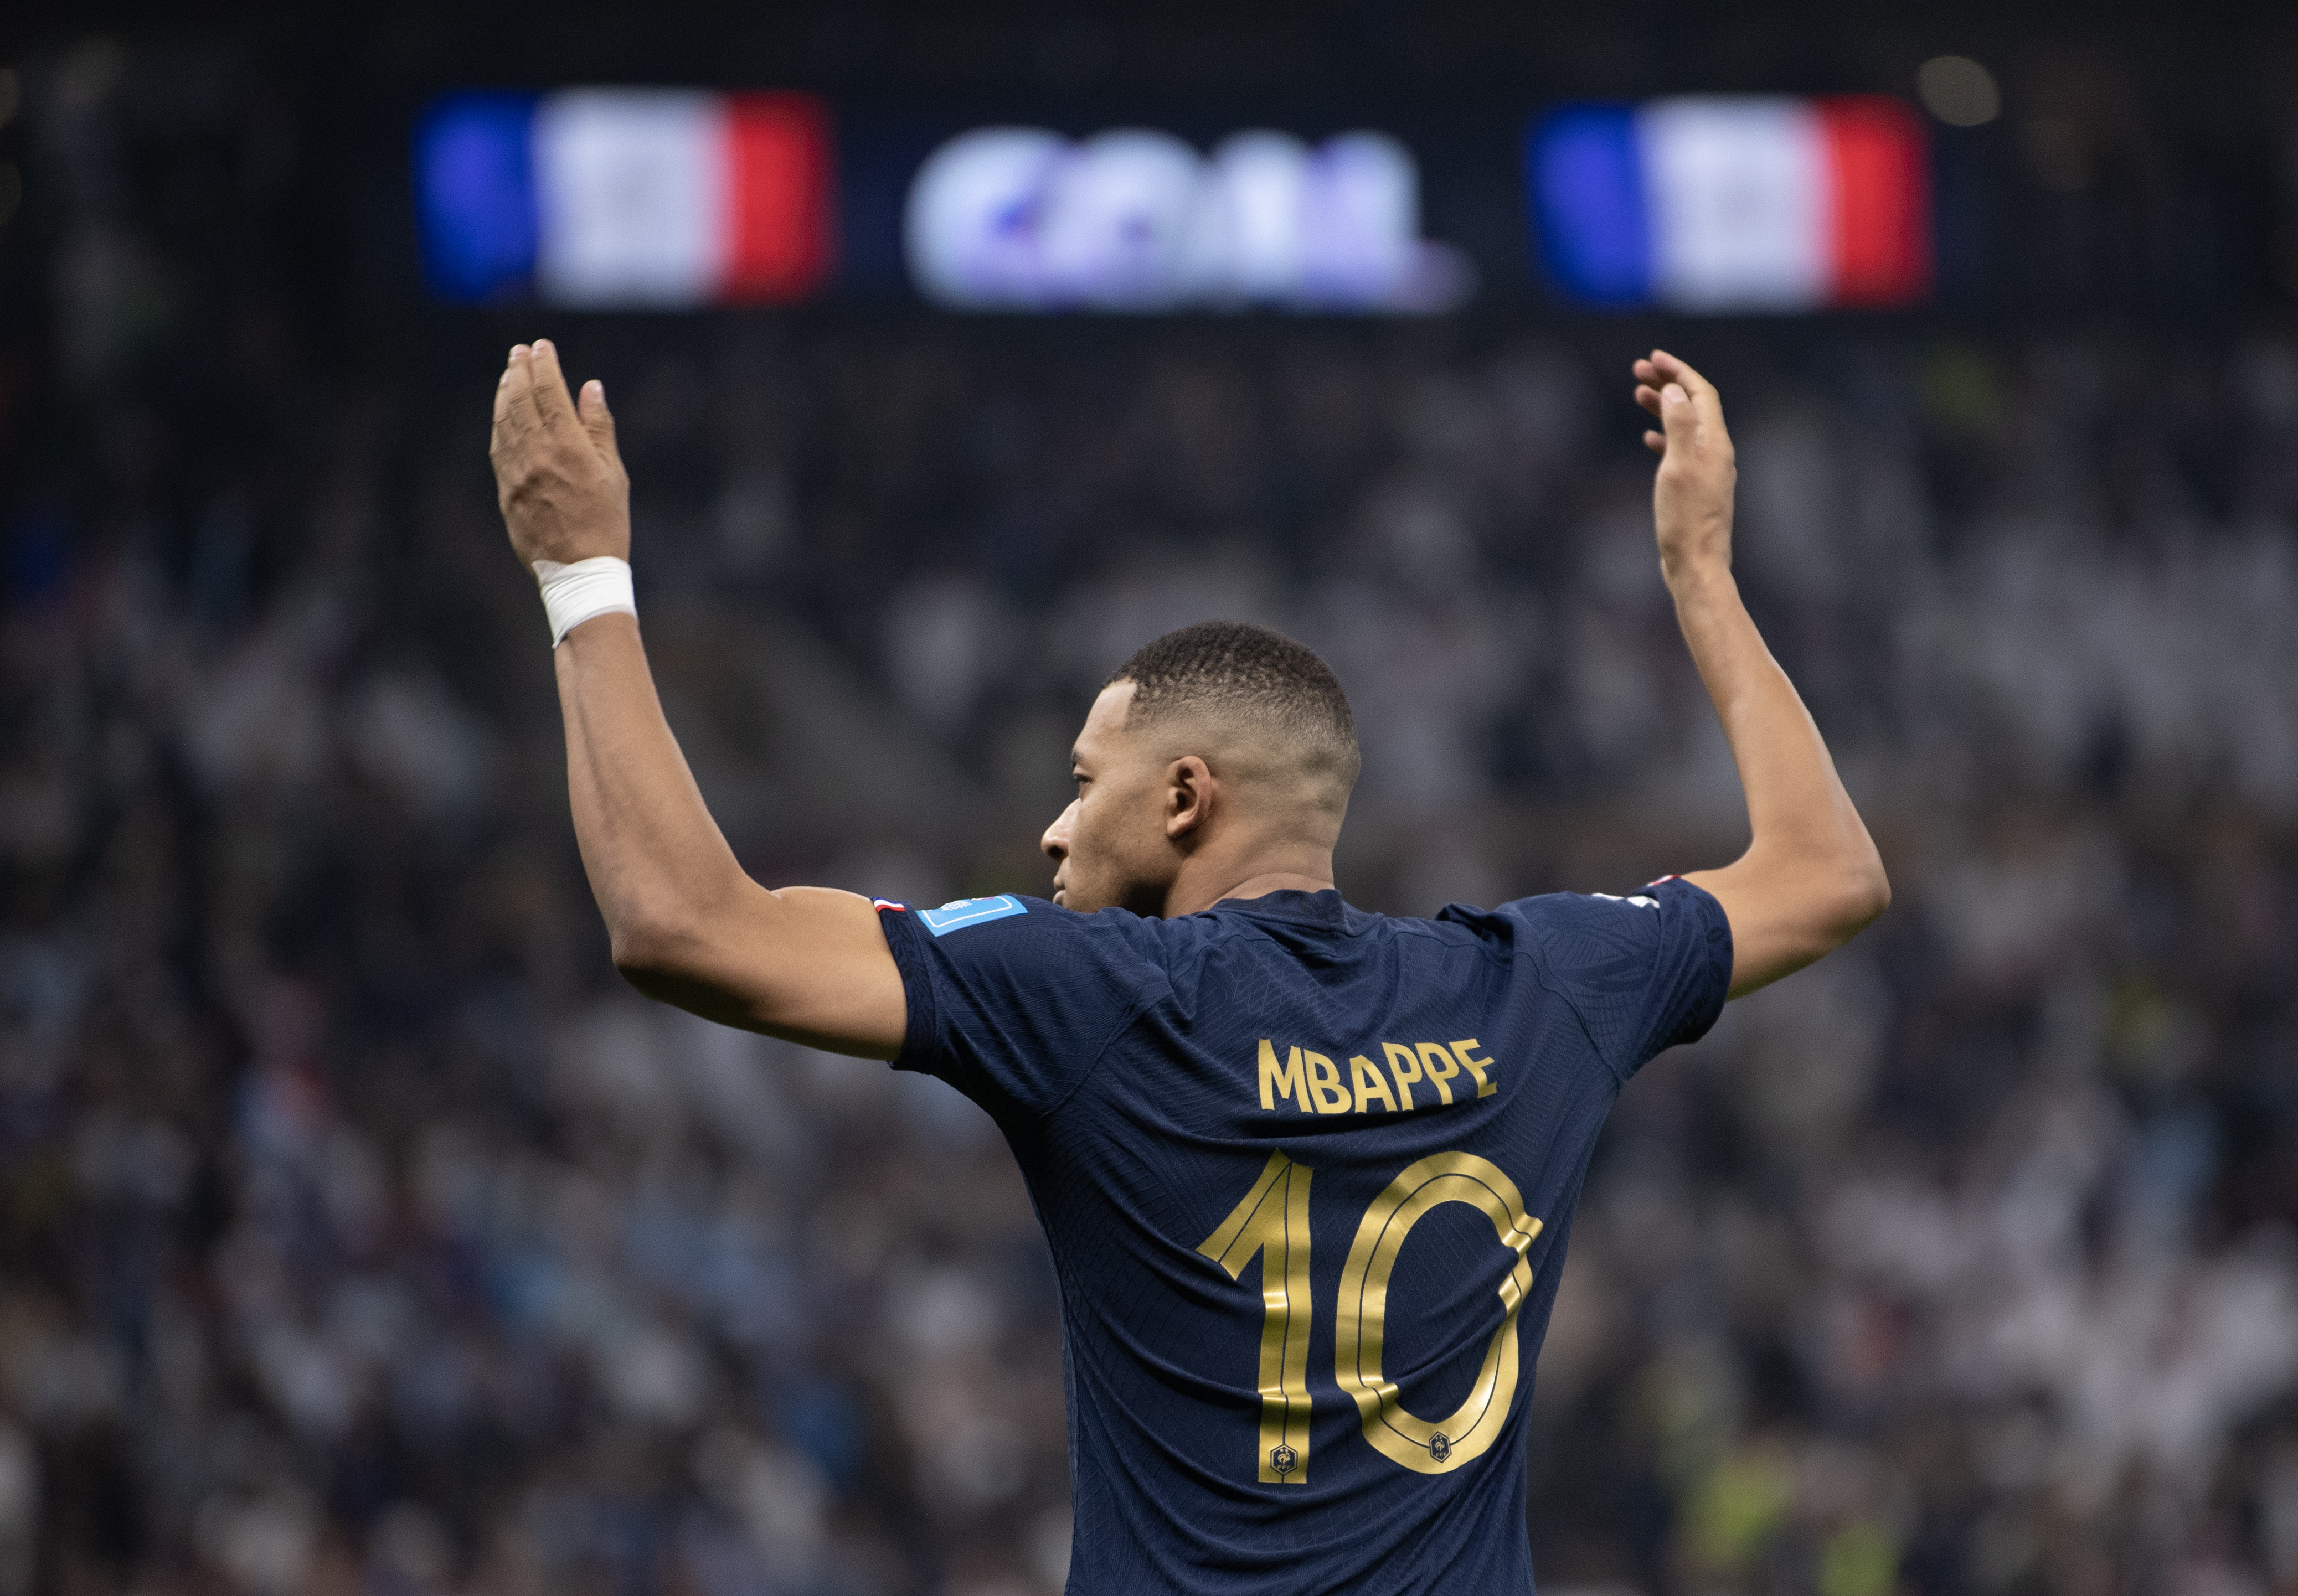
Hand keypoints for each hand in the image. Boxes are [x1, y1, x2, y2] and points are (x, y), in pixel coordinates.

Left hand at [489, 340, 630, 568]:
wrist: (579, 571)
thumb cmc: (607, 523)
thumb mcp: (614, 474)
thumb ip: (599, 428)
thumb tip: (590, 388)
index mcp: (569, 447)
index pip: (550, 392)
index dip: (544, 365)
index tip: (542, 346)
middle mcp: (537, 455)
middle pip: (521, 400)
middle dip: (519, 371)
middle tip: (520, 351)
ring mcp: (517, 473)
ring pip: (505, 421)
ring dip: (505, 392)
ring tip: (509, 374)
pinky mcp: (506, 491)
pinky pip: (498, 447)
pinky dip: (500, 422)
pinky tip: (503, 412)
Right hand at [1633, 349, 1735, 586]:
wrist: (1697, 565)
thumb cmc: (1686, 520)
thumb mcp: (1678, 467)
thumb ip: (1679, 425)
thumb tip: (1674, 390)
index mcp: (1715, 443)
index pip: (1701, 393)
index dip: (1679, 371)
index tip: (1653, 358)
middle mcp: (1717, 452)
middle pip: (1694, 405)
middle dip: (1669, 384)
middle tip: (1638, 371)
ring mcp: (1708, 470)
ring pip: (1687, 425)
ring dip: (1664, 407)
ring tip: (1638, 395)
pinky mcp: (1697, 488)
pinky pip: (1682, 449)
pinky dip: (1665, 435)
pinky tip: (1648, 438)